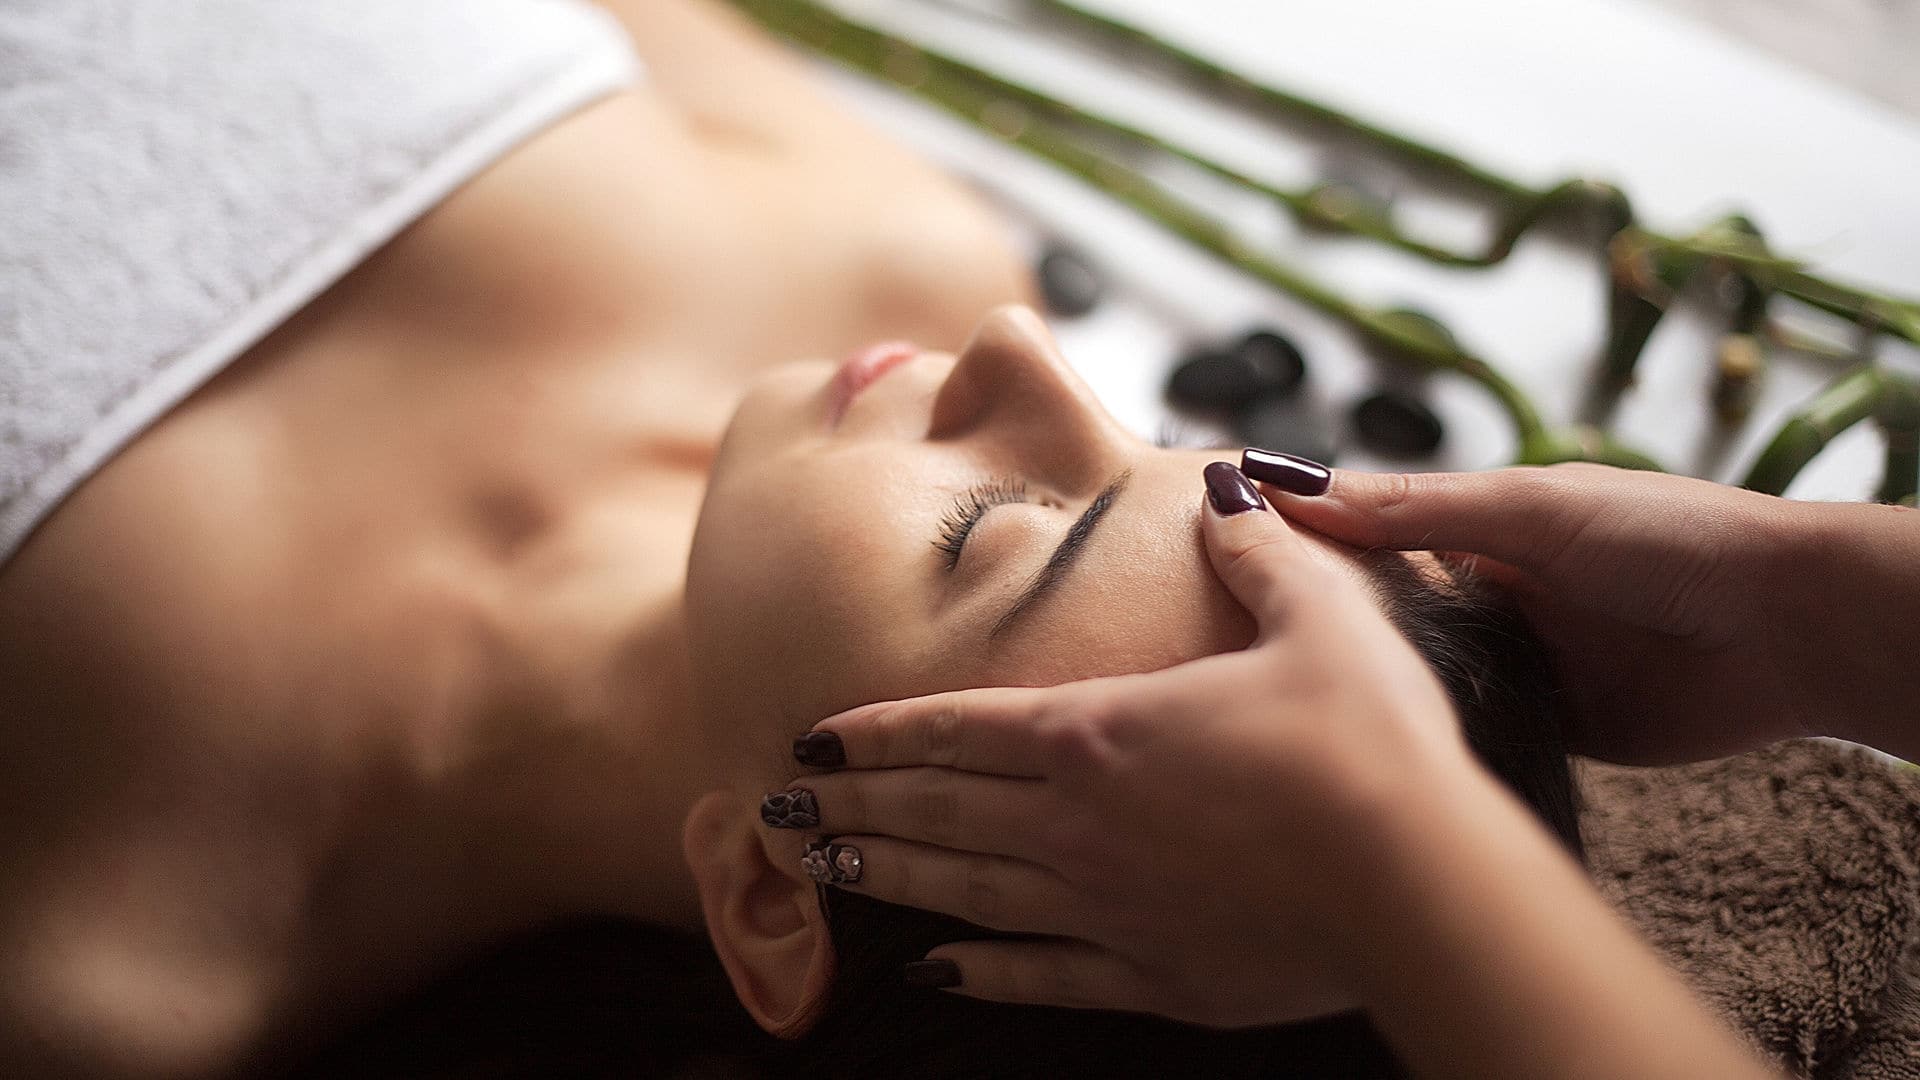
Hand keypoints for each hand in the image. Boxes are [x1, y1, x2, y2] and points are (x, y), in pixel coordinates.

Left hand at [776, 463, 1497, 1027]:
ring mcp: (1107, 907)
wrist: (1422, 884)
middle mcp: (1078, 823)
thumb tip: (1222, 490)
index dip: (875, 731)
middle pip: (935, 812)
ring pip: (963, 893)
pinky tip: (933, 973)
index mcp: (1099, 730)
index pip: (954, 727)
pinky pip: (1037, 976)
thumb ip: (1254, 550)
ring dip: (887, 880)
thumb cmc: (1368, 740)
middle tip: (775, 809)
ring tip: (821, 873)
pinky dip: (978, 972)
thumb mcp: (1316, 613)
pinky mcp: (1152, 975)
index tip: (809, 738)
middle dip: (850, 807)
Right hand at [1267, 463, 1832, 764]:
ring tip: (1273, 705)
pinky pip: (1464, 735)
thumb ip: (1409, 509)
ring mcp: (1510, 666)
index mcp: (1476, 529)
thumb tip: (1286, 483)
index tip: (1207, 545)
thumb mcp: (1523, 508)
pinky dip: (1424, 739)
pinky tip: (1364, 752)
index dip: (1293, 541)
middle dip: (1315, 626)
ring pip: (1412, 679)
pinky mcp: (1541, 729)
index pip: (1362, 534)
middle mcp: (1482, 597)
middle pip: (1376, 613)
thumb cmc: (1668, 537)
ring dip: (1366, 688)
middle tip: (1223, 651)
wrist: (1783, 630)